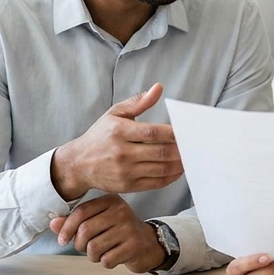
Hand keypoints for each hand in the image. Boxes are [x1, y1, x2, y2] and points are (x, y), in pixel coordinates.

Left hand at [49, 194, 165, 272]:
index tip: (62, 240)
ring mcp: (129, 228)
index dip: (67, 228)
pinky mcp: (134, 246)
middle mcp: (121, 211)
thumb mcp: (98, 221)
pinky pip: (107, 259)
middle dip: (79, 245)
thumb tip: (53, 224)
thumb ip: (75, 222)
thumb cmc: (119, 232)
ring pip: (94, 247)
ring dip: (92, 256)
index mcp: (110, 201)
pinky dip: (106, 262)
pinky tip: (114, 256)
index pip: (81, 212)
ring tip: (101, 252)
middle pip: (85, 230)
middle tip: (85, 248)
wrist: (149, 244)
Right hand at [51, 84, 182, 200]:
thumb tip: (158, 88)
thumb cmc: (100, 136)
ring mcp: (125, 171)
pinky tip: (178, 170)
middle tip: (195, 146)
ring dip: (180, 164)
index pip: (154, 132)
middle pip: (161, 152)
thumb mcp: (115, 113)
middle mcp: (122, 152)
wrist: (78, 164)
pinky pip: (156, 183)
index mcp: (119, 131)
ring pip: (161, 169)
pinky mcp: (127, 186)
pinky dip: (171, 177)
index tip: (187, 131)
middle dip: (181, 150)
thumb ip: (138, 102)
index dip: (174, 133)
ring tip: (190, 158)